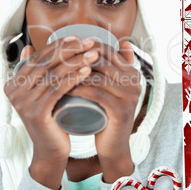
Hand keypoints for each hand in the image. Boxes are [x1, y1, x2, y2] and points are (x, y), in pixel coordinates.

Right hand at [4, 36, 98, 188]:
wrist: (51, 149)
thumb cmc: (51, 117)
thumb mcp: (41, 92)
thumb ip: (34, 72)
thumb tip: (28, 48)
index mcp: (13, 83)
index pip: (39, 57)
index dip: (59, 45)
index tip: (77, 37)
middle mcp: (14, 91)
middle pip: (47, 63)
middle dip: (70, 50)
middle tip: (90, 43)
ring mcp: (23, 102)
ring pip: (54, 75)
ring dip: (76, 61)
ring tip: (94, 55)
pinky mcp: (36, 113)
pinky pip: (57, 89)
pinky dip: (74, 78)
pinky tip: (87, 70)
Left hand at [68, 41, 140, 182]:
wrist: (113, 145)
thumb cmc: (105, 113)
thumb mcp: (108, 88)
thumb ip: (113, 68)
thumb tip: (120, 43)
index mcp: (132, 72)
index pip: (106, 49)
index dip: (84, 46)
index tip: (63, 51)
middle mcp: (134, 81)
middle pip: (101, 60)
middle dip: (76, 59)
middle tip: (56, 62)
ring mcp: (130, 96)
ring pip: (98, 76)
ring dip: (75, 73)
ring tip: (57, 75)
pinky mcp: (122, 110)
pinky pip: (97, 94)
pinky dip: (80, 89)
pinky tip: (65, 89)